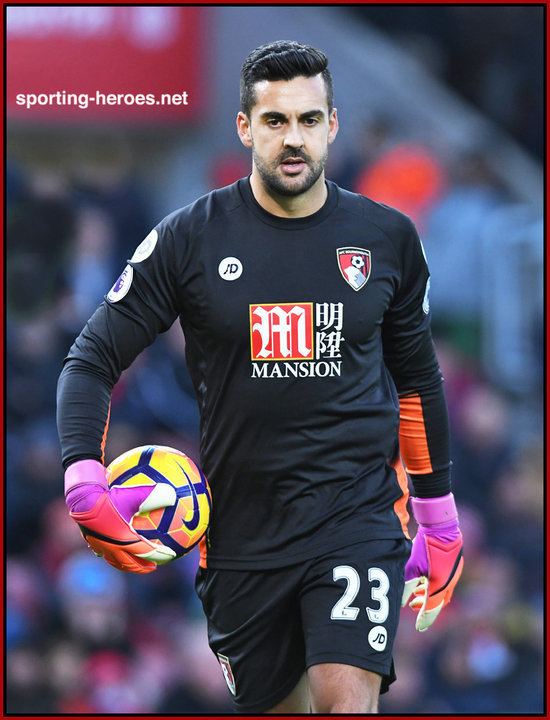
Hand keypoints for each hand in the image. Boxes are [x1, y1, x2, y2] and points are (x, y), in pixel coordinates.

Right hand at [65, 459, 175, 572]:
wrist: (81, 499)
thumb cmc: (108, 496)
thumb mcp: (134, 494)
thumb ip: (154, 495)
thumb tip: (173, 495)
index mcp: (124, 540)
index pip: (146, 553)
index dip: (160, 555)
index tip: (171, 556)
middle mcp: (112, 547)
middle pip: (130, 563)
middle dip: (142, 567)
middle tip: (152, 567)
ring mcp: (100, 546)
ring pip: (115, 560)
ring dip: (127, 564)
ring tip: (134, 562)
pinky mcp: (91, 540)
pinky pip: (104, 552)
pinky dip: (112, 554)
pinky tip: (115, 546)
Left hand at [402, 493, 463, 630]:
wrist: (443, 528)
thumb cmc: (426, 546)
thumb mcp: (413, 566)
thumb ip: (407, 585)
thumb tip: (400, 602)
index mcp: (439, 586)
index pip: (431, 608)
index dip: (424, 619)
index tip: (418, 627)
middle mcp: (449, 583)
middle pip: (437, 602)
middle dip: (425, 607)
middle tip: (413, 607)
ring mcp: (453, 575)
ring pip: (442, 593)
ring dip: (429, 596)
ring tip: (416, 595)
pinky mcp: (454, 567)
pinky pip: (445, 583)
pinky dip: (435, 587)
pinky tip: (425, 582)